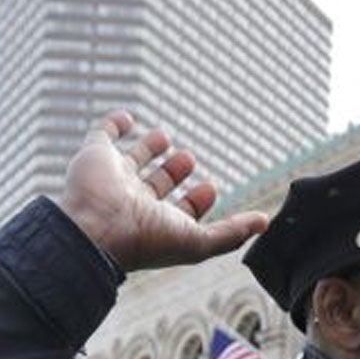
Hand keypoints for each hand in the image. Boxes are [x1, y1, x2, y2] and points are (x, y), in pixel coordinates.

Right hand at [56, 110, 268, 272]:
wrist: (96, 228)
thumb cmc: (146, 240)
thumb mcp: (199, 241)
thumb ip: (231, 232)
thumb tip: (265, 222)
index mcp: (157, 224)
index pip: (180, 212)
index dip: (198, 200)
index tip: (211, 187)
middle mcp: (135, 203)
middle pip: (157, 185)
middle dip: (175, 172)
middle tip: (189, 159)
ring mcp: (114, 178)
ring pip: (133, 160)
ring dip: (150, 148)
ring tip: (166, 137)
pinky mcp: (94, 155)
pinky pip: (103, 135)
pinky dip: (115, 123)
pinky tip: (128, 117)